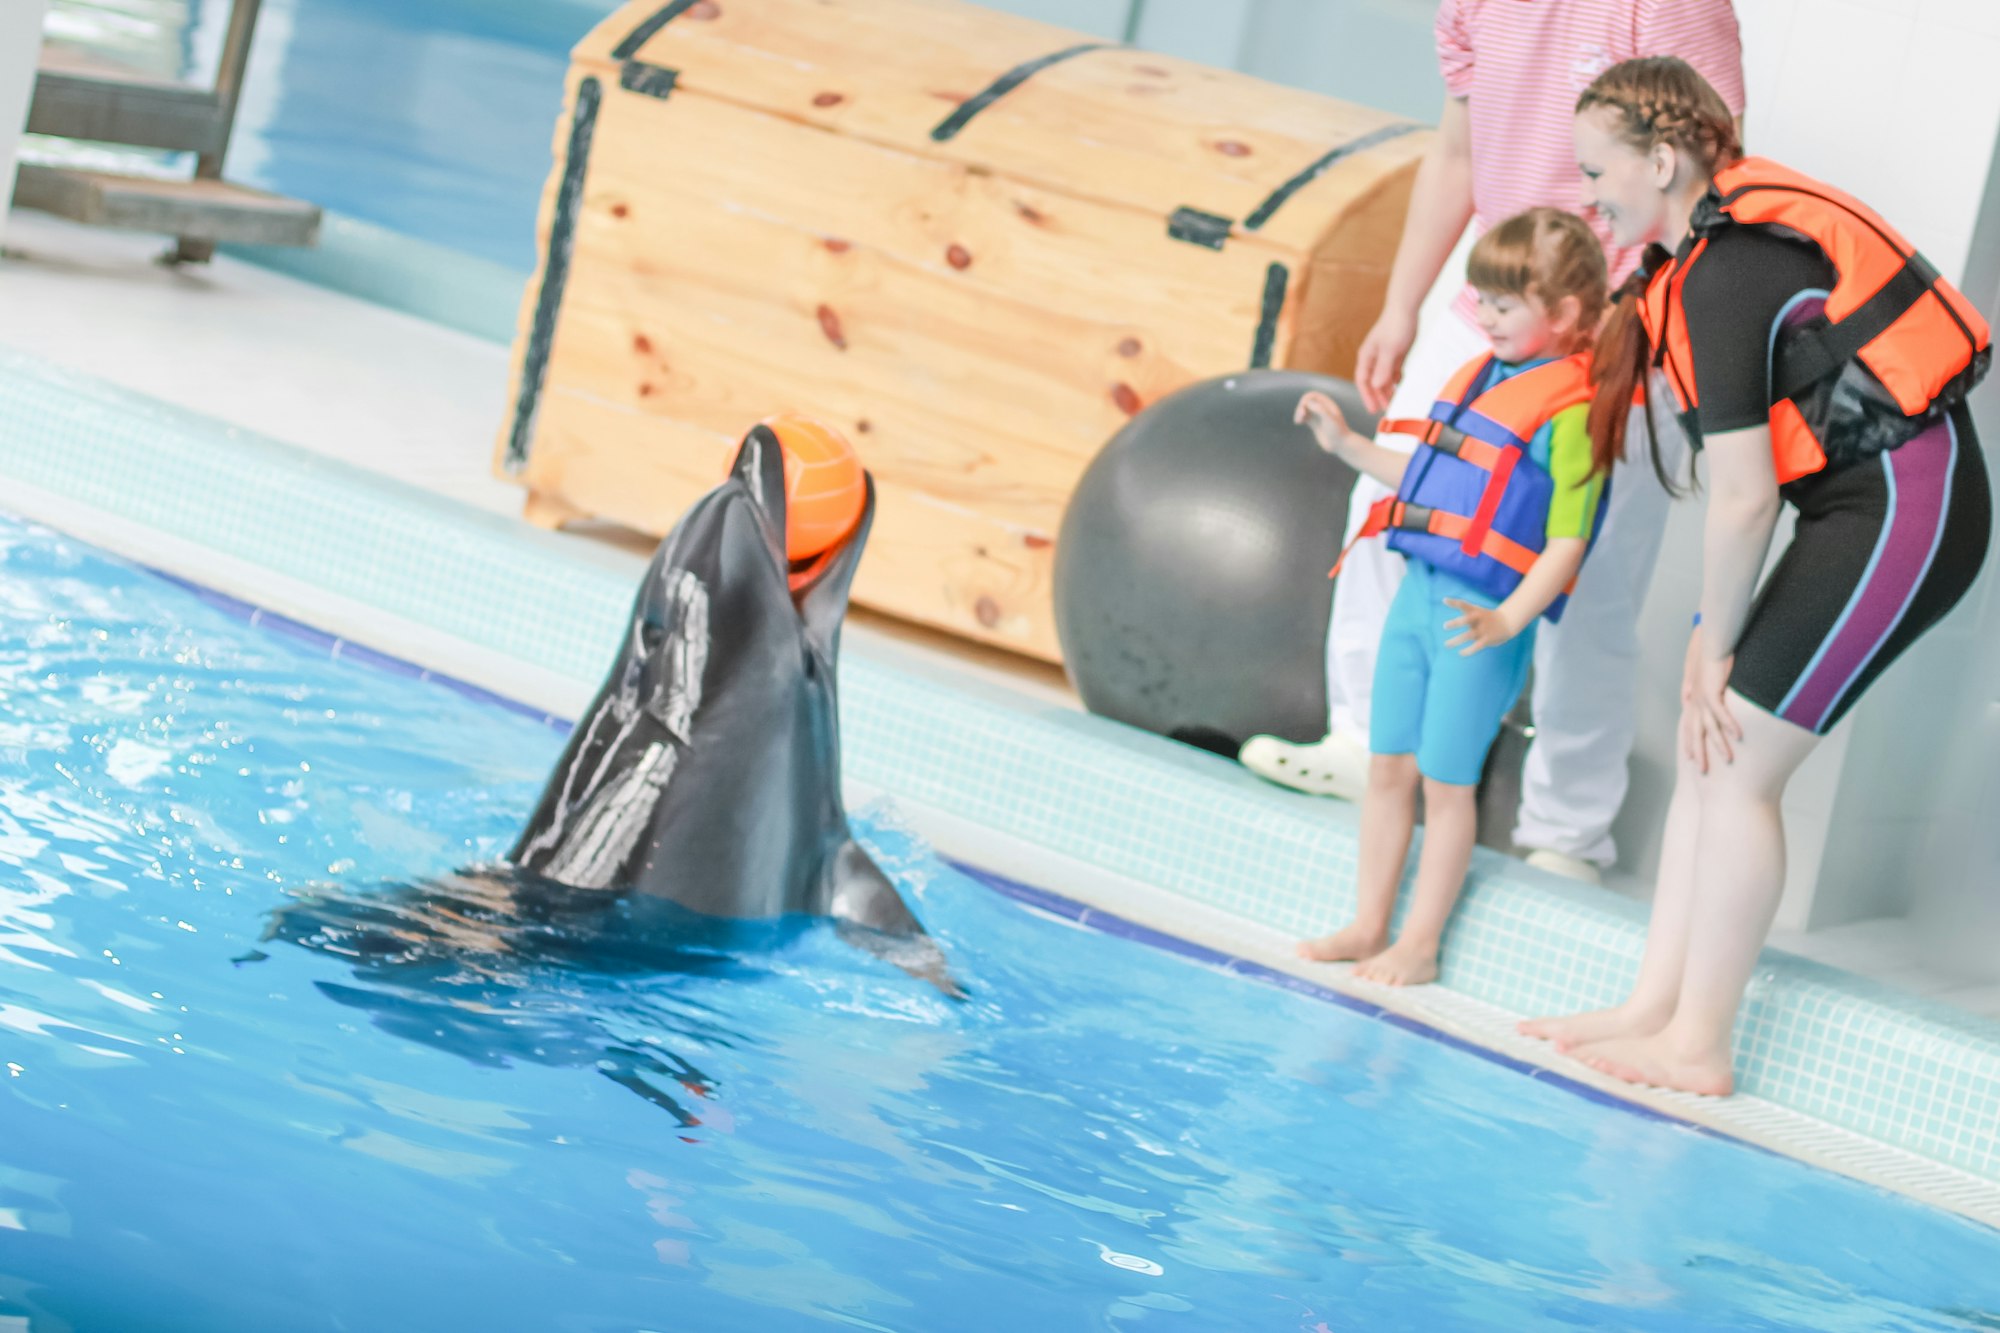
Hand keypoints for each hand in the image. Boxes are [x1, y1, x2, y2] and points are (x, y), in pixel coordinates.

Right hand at [1294, 391, 1354, 457]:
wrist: (1340, 444)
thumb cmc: (1337, 431)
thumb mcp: (1330, 419)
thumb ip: (1320, 409)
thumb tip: (1307, 404)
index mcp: (1327, 404)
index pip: (1312, 395)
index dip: (1305, 400)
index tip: (1303, 409)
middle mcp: (1322, 408)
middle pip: (1306, 402)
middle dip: (1301, 407)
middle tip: (1301, 416)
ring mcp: (1318, 416)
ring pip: (1304, 410)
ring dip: (1298, 413)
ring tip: (1298, 421)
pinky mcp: (1314, 424)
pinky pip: (1304, 417)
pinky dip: (1299, 418)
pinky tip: (1298, 423)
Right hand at [1354, 308, 1417, 415]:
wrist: (1405, 308)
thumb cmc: (1395, 327)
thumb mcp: (1390, 350)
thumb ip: (1382, 369)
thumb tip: (1376, 386)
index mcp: (1367, 357)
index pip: (1363, 381)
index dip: (1367, 396)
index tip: (1373, 409)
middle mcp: (1373, 358)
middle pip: (1373, 381)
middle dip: (1378, 395)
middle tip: (1385, 409)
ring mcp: (1384, 356)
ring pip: (1383, 377)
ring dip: (1387, 389)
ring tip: (1393, 400)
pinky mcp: (1394, 353)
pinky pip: (1392, 371)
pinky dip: (1395, 379)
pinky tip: (1399, 386)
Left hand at [1443, 598, 1520, 654]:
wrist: (1507, 622)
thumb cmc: (1486, 616)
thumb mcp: (1476, 610)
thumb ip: (1462, 608)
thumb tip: (1445, 600)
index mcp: (1475, 611)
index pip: (1464, 605)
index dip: (1454, 602)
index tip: (1444, 600)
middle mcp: (1478, 619)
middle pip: (1467, 619)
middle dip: (1456, 623)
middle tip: (1445, 626)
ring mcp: (1483, 629)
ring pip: (1469, 635)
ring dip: (1457, 640)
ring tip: (1446, 644)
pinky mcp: (1487, 639)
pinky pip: (1477, 646)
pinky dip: (1469, 650)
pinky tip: (1461, 653)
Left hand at [1678, 628, 1740, 770]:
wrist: (1709, 640)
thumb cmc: (1711, 655)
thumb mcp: (1709, 677)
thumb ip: (1711, 691)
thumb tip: (1714, 700)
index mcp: (1693, 700)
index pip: (1690, 727)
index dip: (1691, 744)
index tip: (1693, 760)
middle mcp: (1694, 701)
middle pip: (1696, 733)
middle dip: (1699, 753)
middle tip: (1703, 772)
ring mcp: (1701, 697)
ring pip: (1709, 727)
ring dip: (1719, 744)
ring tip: (1728, 760)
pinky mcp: (1711, 690)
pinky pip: (1721, 712)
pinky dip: (1730, 724)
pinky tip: (1738, 736)